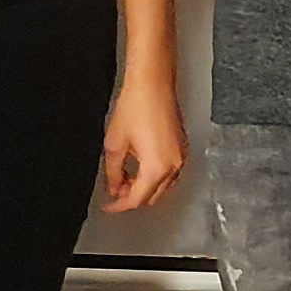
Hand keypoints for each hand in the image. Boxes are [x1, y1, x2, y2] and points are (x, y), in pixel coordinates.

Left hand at [94, 75, 185, 213]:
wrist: (153, 84)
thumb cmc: (136, 106)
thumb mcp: (115, 144)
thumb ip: (113, 172)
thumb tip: (113, 186)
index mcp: (156, 168)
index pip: (136, 199)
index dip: (119, 206)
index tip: (109, 206)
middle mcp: (173, 166)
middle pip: (152, 196)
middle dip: (132, 197)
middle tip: (114, 191)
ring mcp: (180, 157)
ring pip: (162, 186)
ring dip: (144, 187)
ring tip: (125, 178)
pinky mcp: (182, 148)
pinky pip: (169, 173)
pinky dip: (154, 176)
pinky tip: (140, 166)